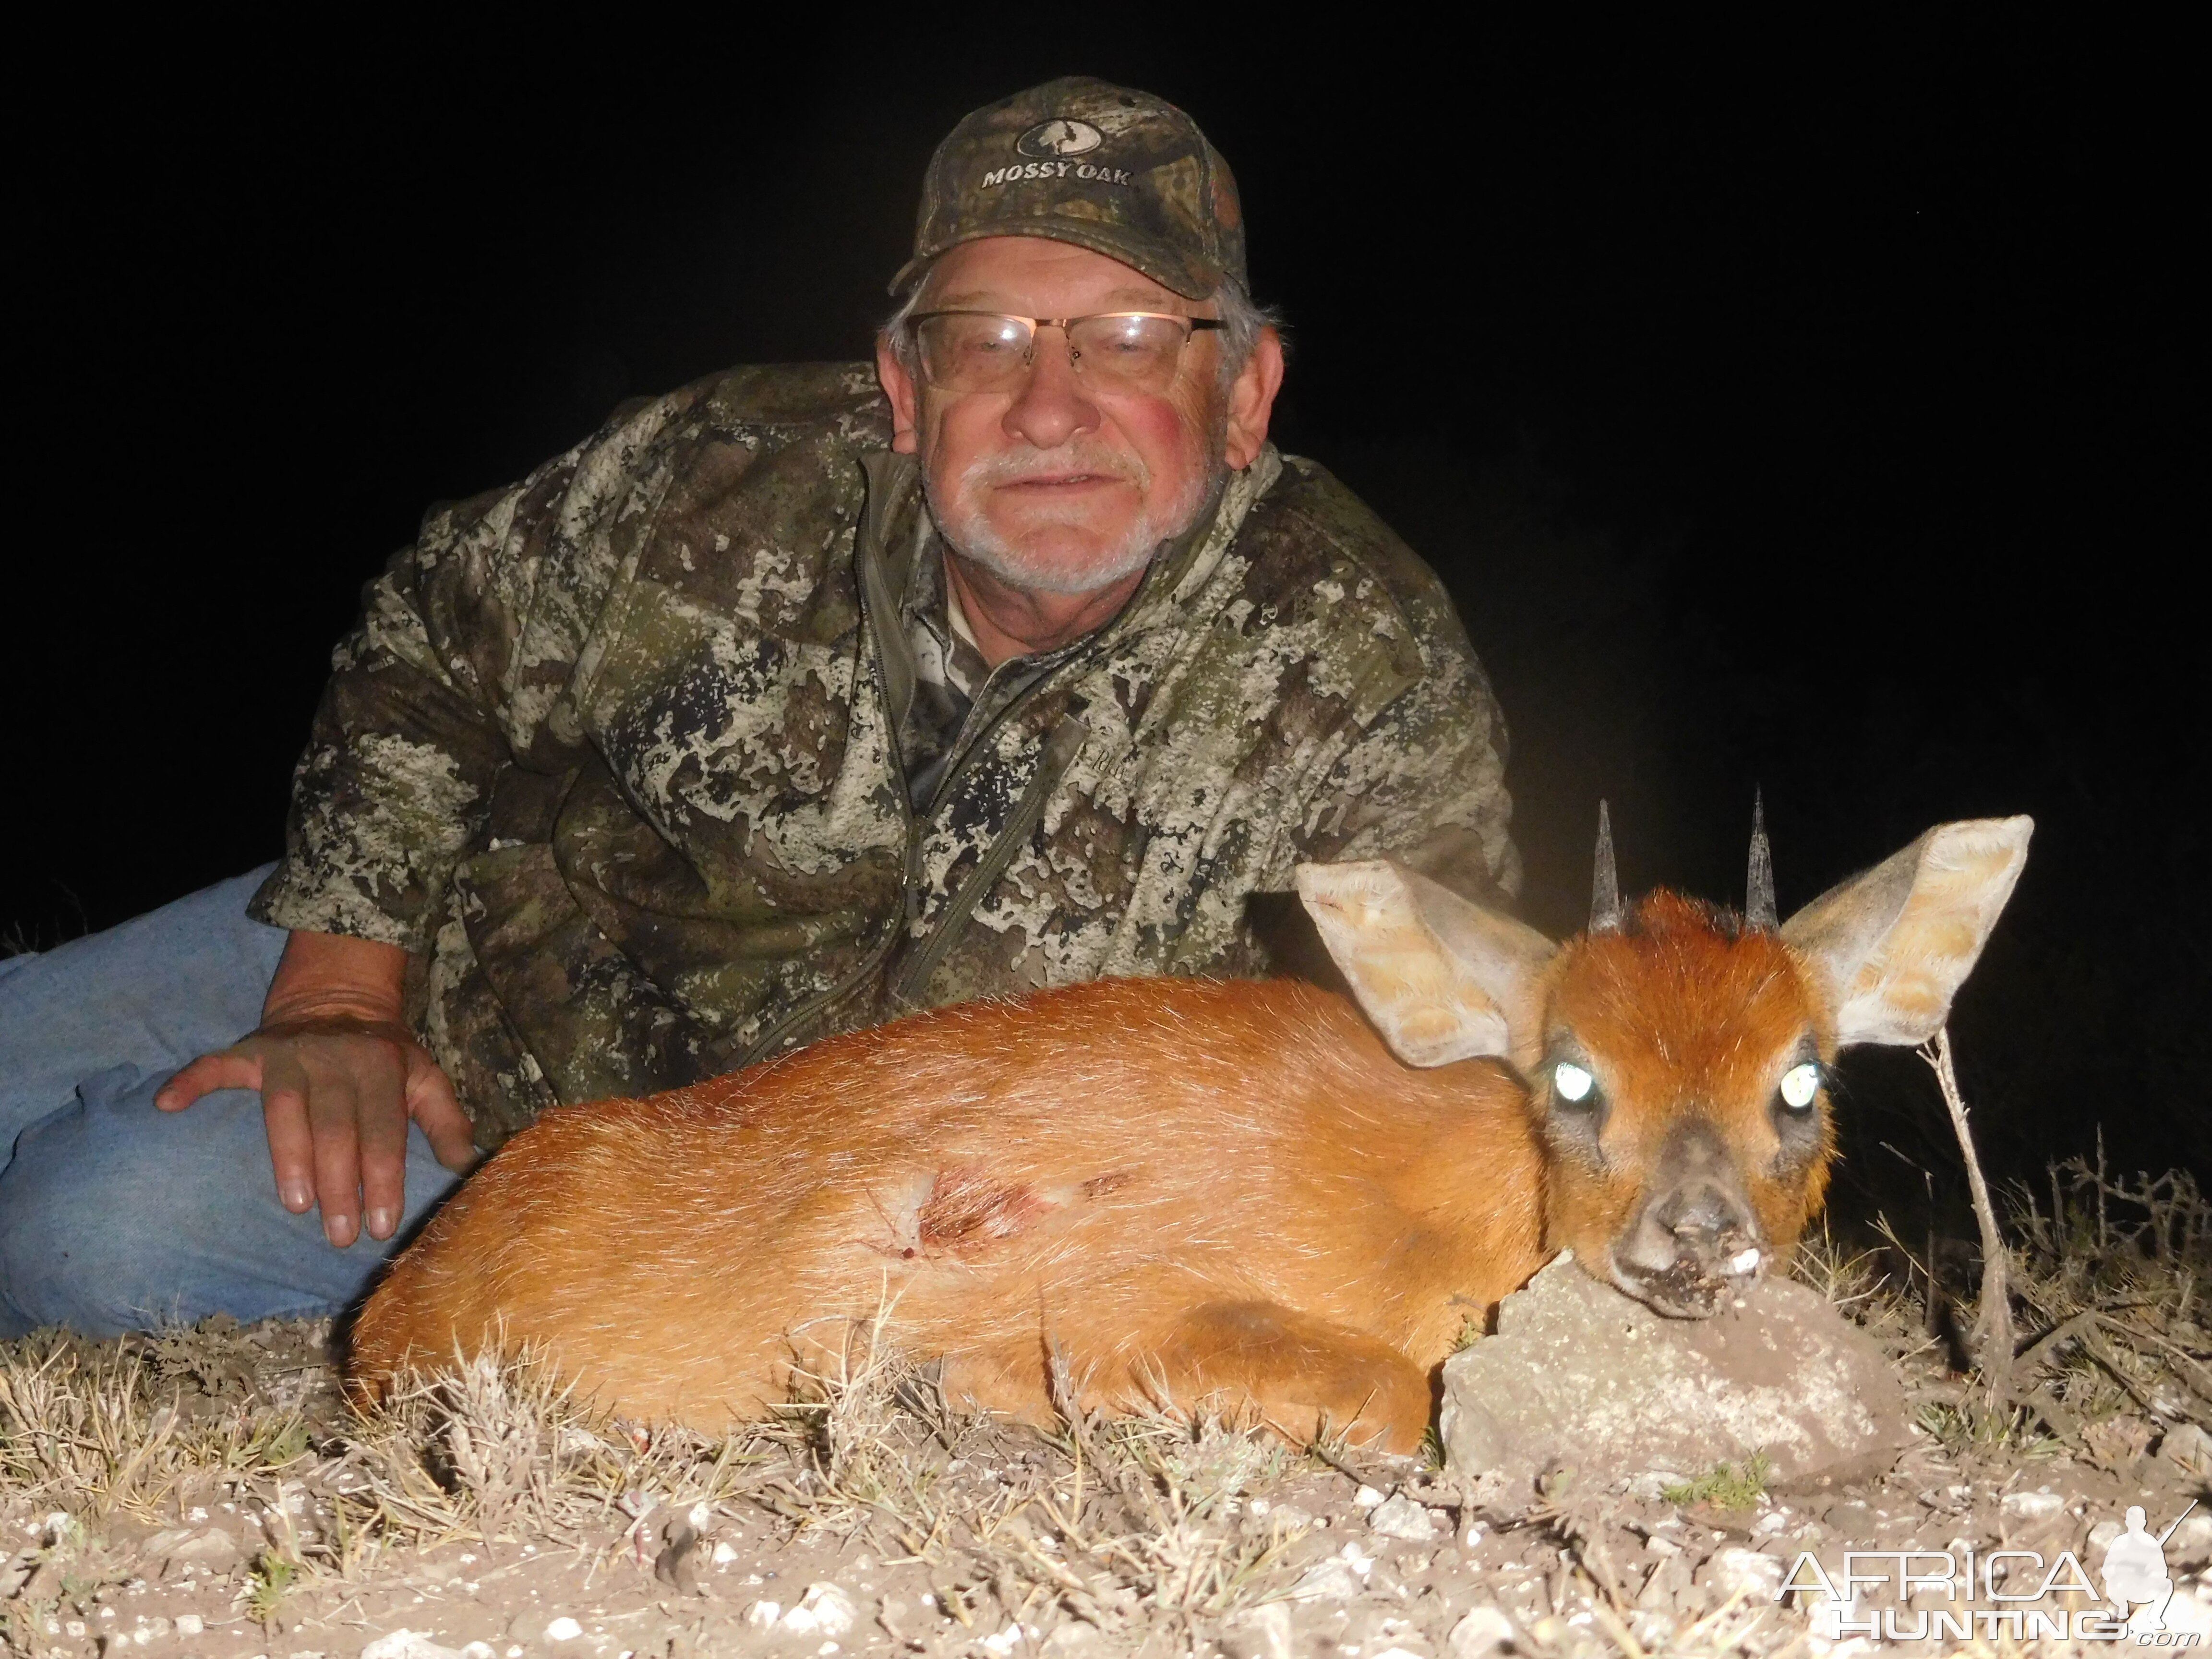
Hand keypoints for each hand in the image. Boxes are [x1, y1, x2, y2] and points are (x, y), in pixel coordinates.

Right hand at [154, 933, 477, 1246]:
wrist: (340, 998)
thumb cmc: (387, 1056)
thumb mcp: (426, 1079)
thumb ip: (447, 1122)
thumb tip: (468, 1167)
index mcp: (383, 1067)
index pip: (384, 1131)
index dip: (384, 1179)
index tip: (381, 1225)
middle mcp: (336, 1059)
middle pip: (336, 1128)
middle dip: (340, 1184)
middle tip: (338, 1234)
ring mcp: (288, 1054)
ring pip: (284, 1110)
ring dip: (288, 1158)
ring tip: (296, 1205)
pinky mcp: (250, 1050)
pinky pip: (215, 1064)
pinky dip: (190, 1081)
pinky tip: (167, 1105)